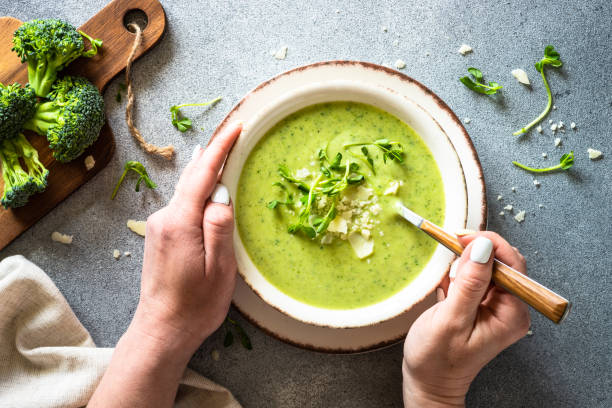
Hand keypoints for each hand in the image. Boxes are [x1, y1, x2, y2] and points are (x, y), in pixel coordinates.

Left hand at [132, 122, 242, 358]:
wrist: (162, 330)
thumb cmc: (196, 305)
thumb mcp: (220, 269)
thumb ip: (219, 227)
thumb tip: (221, 194)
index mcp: (180, 223)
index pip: (202, 175)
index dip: (220, 148)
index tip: (237, 128)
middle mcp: (164, 218)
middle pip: (193, 178)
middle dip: (214, 155)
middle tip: (235, 134)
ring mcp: (158, 226)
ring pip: (188, 192)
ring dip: (207, 176)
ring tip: (226, 157)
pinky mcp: (159, 234)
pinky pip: (183, 205)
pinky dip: (199, 194)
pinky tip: (209, 192)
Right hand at [402, 232, 530, 406]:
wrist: (428, 383)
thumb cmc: (437, 360)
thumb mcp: (451, 320)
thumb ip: (469, 283)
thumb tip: (483, 247)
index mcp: (511, 314)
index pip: (511, 263)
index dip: (488, 244)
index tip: (459, 237)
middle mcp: (509, 308)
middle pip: (500, 262)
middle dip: (473, 255)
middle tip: (448, 260)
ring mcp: (495, 306)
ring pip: (484, 267)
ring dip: (462, 266)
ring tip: (446, 285)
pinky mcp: (480, 305)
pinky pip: (473, 278)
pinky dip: (456, 275)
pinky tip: (445, 289)